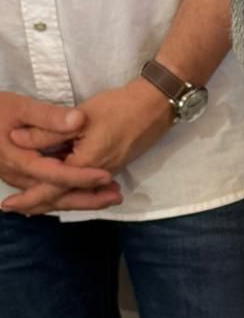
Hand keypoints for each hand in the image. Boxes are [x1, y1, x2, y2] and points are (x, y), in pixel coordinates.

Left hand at [3, 77, 171, 214]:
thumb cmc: (120, 108)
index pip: (52, 188)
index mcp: (86, 164)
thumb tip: (17, 140)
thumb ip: (49, 131)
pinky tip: (63, 187)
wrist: (155, 107)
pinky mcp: (113, 164)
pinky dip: (71, 190)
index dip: (28, 198)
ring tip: (33, 203)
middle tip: (15, 210)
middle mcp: (98, 175)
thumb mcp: (80, 117)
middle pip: (64, 197)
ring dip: (55, 199)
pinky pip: (87, 185)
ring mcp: (108, 171)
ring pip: (76, 192)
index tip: (8, 206)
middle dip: (39, 204)